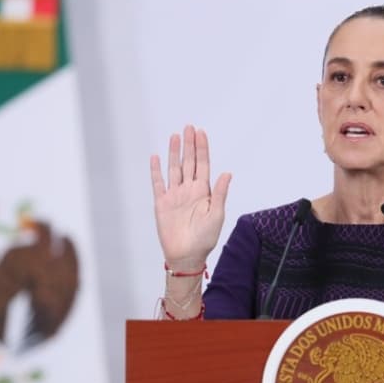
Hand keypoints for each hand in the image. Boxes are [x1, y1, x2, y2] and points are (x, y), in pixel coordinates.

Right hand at [150, 125, 230, 268]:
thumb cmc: (205, 238)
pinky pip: (158, 183)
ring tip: (175, 136)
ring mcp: (174, 195)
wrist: (186, 255)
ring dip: (174, 152)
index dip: (202, 149)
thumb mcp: (217, 214)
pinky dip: (156, 170)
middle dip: (189, 145)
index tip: (201, 133)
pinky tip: (156, 157)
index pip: (203, 164)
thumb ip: (220, 193)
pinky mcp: (161, 203)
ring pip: (174, 168)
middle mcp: (189, 190)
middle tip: (189, 127)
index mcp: (204, 192)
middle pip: (188, 162)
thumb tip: (227, 173)